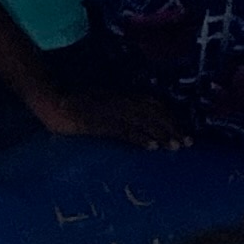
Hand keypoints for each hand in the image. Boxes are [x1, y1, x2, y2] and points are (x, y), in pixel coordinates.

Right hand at [39, 83, 190, 147]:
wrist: (55, 103)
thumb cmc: (77, 102)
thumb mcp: (104, 102)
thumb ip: (120, 108)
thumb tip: (138, 120)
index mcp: (123, 95)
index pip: (153, 105)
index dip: (170, 117)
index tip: (183, 129)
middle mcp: (122, 101)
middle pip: (154, 114)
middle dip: (172, 127)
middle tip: (188, 142)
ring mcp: (113, 111)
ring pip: (144, 122)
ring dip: (162, 134)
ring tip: (176, 147)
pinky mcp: (102, 123)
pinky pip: (125, 130)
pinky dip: (141, 138)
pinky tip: (153, 147)